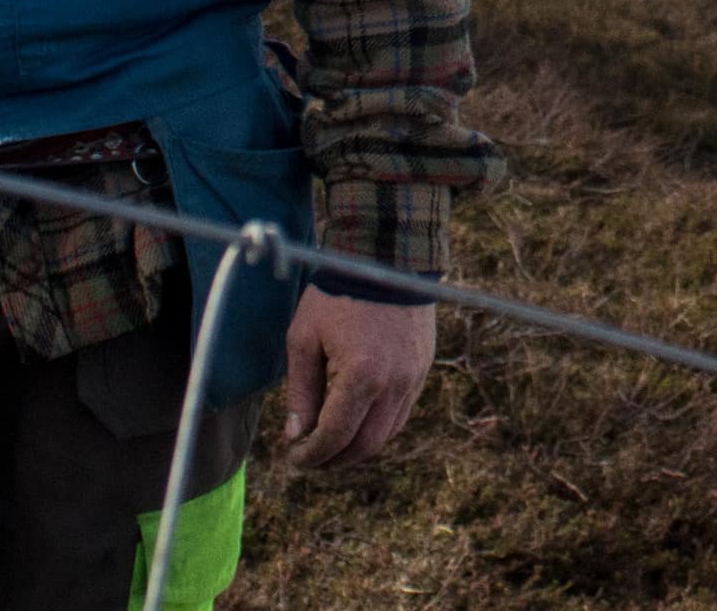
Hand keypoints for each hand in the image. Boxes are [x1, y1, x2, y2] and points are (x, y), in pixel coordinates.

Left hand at [282, 288, 436, 466]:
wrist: (385, 256)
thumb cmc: (337, 294)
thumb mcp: (304, 338)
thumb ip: (301, 391)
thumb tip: (296, 435)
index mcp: (361, 375)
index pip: (335, 435)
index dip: (312, 455)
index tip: (293, 459)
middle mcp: (393, 383)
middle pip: (365, 444)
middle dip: (334, 459)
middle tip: (311, 459)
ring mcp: (413, 377)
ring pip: (387, 434)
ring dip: (357, 448)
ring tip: (332, 446)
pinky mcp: (423, 369)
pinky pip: (402, 413)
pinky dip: (378, 427)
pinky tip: (357, 422)